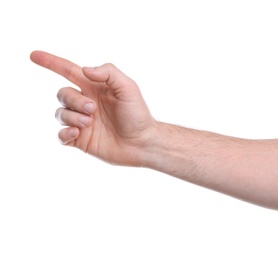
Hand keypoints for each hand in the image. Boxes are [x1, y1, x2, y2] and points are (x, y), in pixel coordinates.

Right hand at [30, 51, 155, 165]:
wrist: (142, 143)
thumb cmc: (138, 114)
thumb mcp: (128, 87)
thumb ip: (108, 73)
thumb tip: (85, 70)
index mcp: (95, 88)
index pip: (68, 71)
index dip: (51, 62)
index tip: (33, 55)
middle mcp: (86, 103)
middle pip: (63, 93)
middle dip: (74, 100)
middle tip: (93, 109)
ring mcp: (82, 122)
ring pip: (60, 113)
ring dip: (72, 117)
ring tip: (90, 123)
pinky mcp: (81, 140)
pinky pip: (61, 135)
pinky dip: (64, 133)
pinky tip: (77, 134)